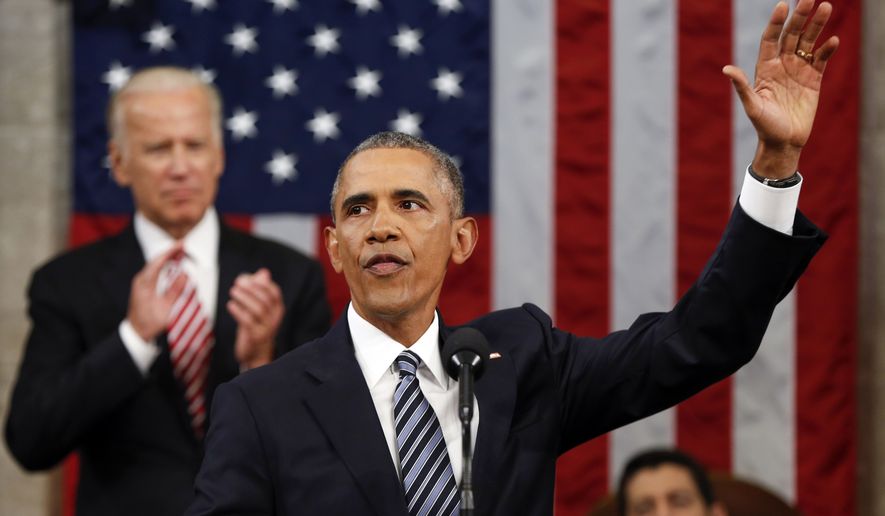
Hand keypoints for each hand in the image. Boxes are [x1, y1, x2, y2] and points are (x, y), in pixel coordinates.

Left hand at [127, 244, 185, 340]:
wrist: (136, 332)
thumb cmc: (150, 323)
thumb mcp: (166, 309)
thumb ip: (175, 291)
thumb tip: (185, 274)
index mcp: (144, 283)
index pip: (158, 262)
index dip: (171, 251)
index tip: (182, 243)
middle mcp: (141, 279)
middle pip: (156, 260)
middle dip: (171, 252)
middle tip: (185, 245)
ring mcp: (141, 282)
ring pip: (155, 264)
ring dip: (168, 257)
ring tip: (181, 252)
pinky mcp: (143, 285)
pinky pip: (155, 270)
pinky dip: (165, 265)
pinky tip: (173, 264)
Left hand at [227, 268, 283, 369]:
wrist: (256, 354)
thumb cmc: (256, 327)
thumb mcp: (259, 308)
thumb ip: (260, 290)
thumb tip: (264, 272)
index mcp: (277, 310)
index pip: (274, 293)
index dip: (262, 284)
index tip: (248, 278)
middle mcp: (275, 319)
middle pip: (265, 299)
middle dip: (251, 289)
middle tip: (238, 283)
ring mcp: (266, 328)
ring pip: (258, 309)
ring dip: (244, 298)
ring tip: (233, 291)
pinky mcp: (256, 337)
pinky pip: (248, 321)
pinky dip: (238, 311)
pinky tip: (231, 305)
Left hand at [723, 0, 838, 177]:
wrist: (783, 142)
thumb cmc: (764, 126)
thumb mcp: (752, 107)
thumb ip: (742, 87)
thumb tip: (726, 69)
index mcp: (765, 68)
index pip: (771, 39)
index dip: (776, 23)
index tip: (783, 6)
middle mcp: (782, 65)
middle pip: (791, 35)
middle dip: (800, 17)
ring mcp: (798, 70)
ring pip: (808, 42)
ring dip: (817, 26)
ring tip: (826, 8)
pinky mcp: (814, 79)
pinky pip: (821, 59)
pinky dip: (827, 49)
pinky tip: (833, 40)